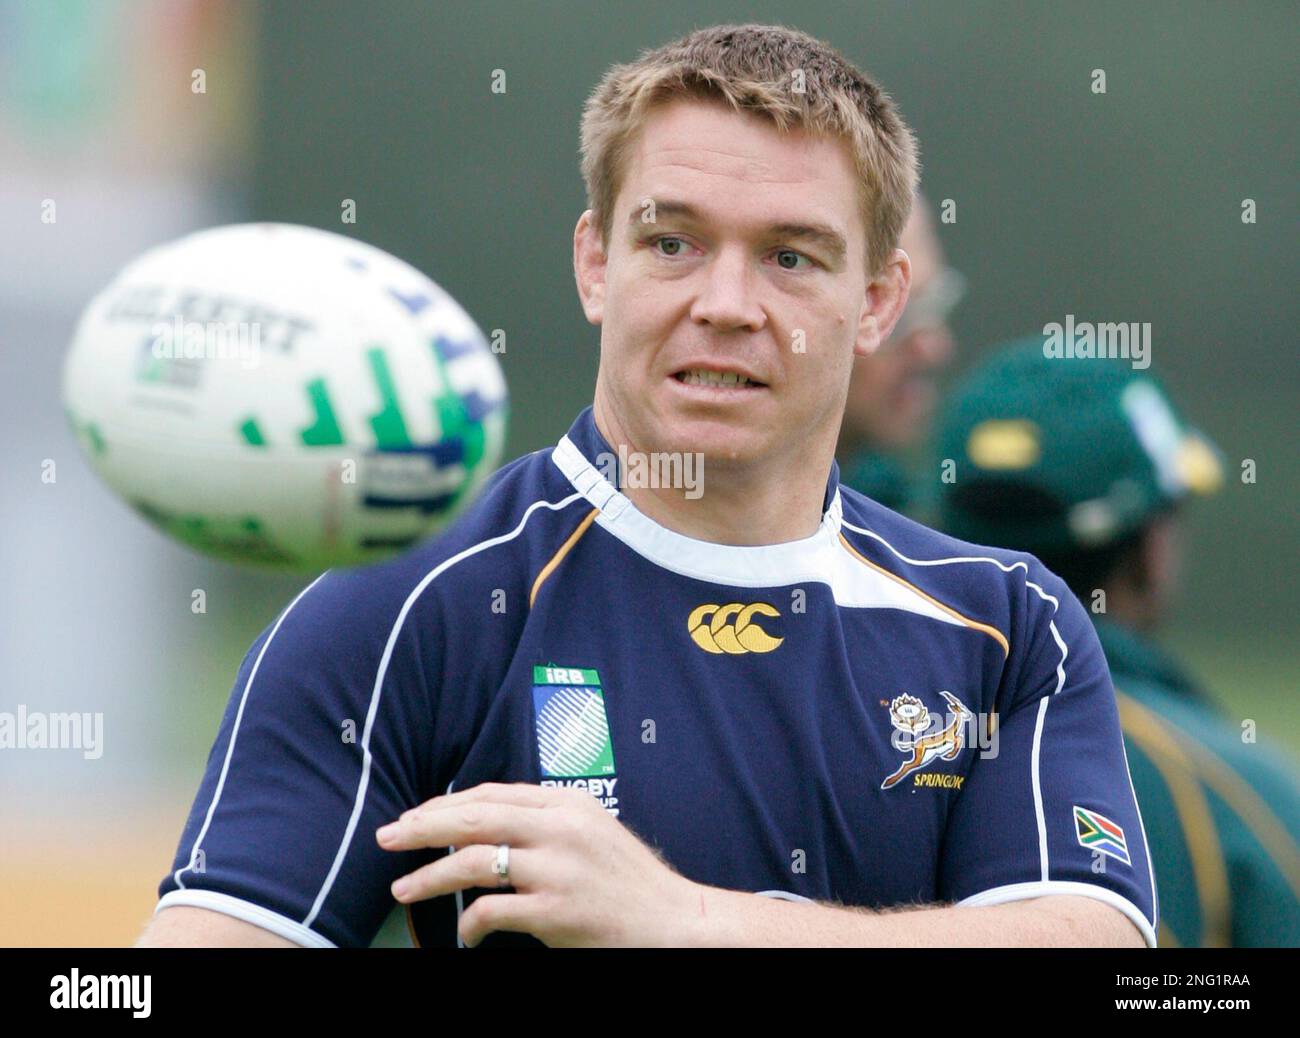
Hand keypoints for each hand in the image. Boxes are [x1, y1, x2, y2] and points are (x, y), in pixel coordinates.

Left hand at [376, 781, 702, 946]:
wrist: (674, 921)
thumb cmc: (629, 880)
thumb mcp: (591, 830)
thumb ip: (546, 819)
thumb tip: (487, 818)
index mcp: (566, 803)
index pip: (491, 794)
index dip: (444, 804)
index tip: (414, 817)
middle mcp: (560, 828)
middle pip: (473, 818)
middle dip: (421, 827)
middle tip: (387, 839)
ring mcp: (557, 869)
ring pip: (473, 863)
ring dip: (430, 877)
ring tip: (403, 889)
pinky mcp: (556, 911)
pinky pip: (493, 912)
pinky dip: (470, 924)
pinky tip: (465, 934)